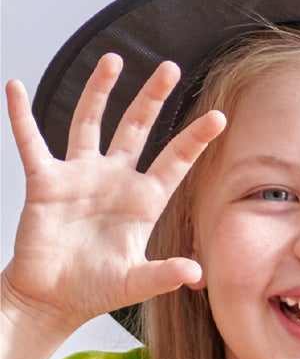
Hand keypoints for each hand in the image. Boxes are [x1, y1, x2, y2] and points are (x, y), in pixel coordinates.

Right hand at [2, 55, 224, 333]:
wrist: (54, 298)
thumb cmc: (96, 290)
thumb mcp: (136, 283)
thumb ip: (164, 275)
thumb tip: (195, 273)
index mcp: (143, 202)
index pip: (174, 162)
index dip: (195, 139)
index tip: (220, 116)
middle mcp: (114, 181)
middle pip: (137, 129)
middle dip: (153, 98)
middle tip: (171, 67)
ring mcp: (80, 177)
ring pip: (90, 121)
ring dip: (100, 90)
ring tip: (114, 60)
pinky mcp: (45, 181)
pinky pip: (30, 141)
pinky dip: (21, 115)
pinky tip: (15, 87)